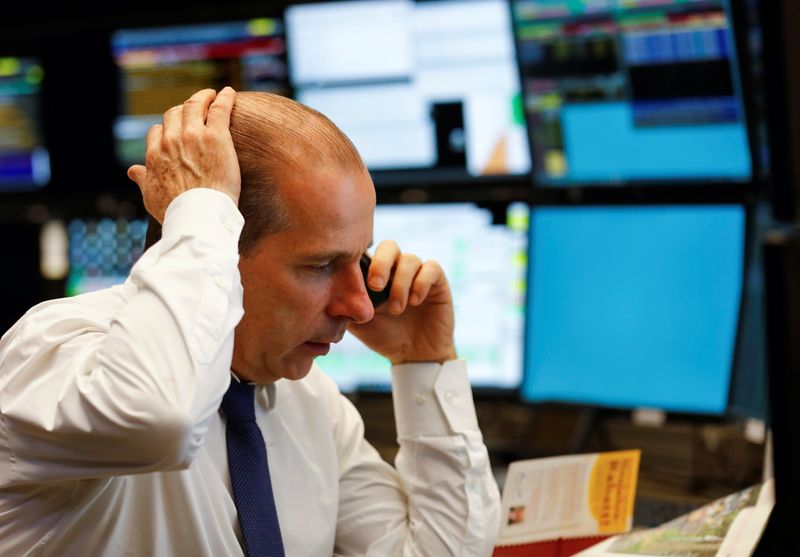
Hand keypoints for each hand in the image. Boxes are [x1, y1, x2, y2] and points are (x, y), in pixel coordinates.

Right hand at [127, 87, 240, 222]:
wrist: (199, 216)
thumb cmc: (176, 212)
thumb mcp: (151, 197)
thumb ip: (143, 180)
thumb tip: (132, 171)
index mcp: (155, 154)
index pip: (157, 131)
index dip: (167, 129)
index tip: (177, 130)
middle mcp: (171, 140)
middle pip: (175, 114)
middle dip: (184, 110)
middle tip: (197, 110)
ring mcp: (194, 135)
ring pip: (195, 105)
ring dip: (203, 97)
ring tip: (213, 95)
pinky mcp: (216, 135)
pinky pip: (220, 108)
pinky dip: (224, 97)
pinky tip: (229, 92)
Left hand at [348, 240, 456, 364]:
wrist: (413, 356)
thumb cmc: (384, 337)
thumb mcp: (358, 322)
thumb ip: (345, 304)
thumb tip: (327, 290)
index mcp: (376, 273)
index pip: (368, 252)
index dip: (361, 259)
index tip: (354, 280)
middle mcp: (397, 269)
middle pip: (389, 246)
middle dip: (381, 264)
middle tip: (376, 286)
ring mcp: (417, 274)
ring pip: (410, 259)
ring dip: (400, 283)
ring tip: (396, 308)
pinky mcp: (437, 282)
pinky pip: (431, 268)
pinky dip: (421, 283)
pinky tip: (415, 302)